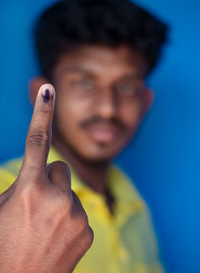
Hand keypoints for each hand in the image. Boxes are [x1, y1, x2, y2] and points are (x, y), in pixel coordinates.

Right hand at [0, 84, 92, 272]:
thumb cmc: (3, 243)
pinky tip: (56, 238)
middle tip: (36, 206)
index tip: (48, 90)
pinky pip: (79, 211)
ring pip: (71, 191)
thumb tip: (44, 171)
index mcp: (28, 188)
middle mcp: (55, 199)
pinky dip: (69, 219)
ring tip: (45, 226)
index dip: (41, 113)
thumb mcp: (2, 207)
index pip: (37, 141)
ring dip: (59, 201)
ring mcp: (75, 215)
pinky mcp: (87, 230)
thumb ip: (24, 183)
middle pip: (60, 168)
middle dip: (49, 180)